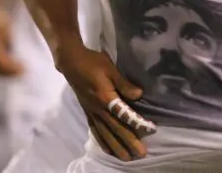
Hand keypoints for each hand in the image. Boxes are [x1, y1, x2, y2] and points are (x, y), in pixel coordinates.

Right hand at [58, 44, 155, 161]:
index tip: (150, 130)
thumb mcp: (110, 69)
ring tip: (126, 158)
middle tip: (141, 153)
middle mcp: (99, 109)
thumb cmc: (93, 63)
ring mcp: (92, 112)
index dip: (137, 123)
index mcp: (106, 98)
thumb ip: (124, 84)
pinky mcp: (87, 113)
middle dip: (129, 142)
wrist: (72, 62)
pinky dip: (102, 142)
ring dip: (116, 147)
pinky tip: (108, 149)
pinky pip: (95, 131)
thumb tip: (139, 95)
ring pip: (105, 134)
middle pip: (116, 129)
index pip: (124, 115)